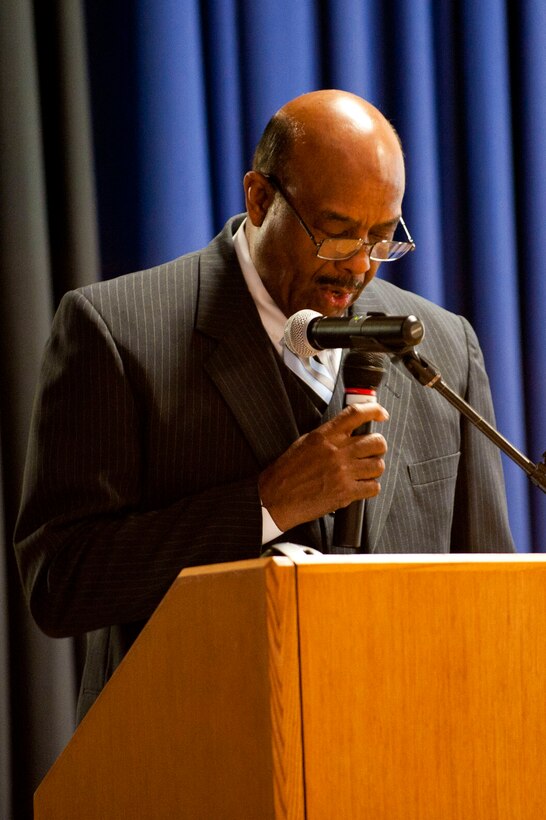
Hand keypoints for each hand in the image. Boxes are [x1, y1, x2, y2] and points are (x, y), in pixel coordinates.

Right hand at [258, 402, 388, 531]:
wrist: (276, 498)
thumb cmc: (287, 472)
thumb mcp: (304, 443)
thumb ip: (328, 436)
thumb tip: (349, 431)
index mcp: (325, 436)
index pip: (356, 414)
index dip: (374, 410)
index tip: (381, 414)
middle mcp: (336, 452)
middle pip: (376, 442)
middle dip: (377, 447)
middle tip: (371, 452)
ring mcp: (343, 473)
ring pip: (378, 465)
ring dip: (374, 469)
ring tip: (363, 472)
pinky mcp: (345, 493)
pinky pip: (373, 487)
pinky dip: (369, 488)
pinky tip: (359, 487)